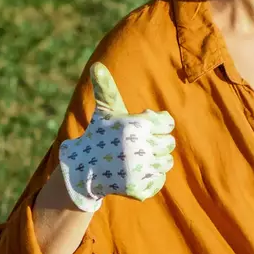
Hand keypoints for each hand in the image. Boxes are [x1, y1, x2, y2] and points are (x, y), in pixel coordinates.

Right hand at [57, 63, 175, 211]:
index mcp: (134, 126)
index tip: (142, 127)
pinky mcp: (139, 189)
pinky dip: (151, 178)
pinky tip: (135, 173)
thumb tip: (96, 65)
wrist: (84, 169)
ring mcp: (138, 171)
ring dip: (155, 160)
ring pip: (167, 163)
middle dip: (156, 143)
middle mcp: (138, 148)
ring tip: (137, 159)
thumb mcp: (105, 111)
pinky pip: (160, 181)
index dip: (156, 124)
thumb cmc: (100, 135)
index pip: (167, 123)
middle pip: (169, 144)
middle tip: (138, 145)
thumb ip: (106, 87)